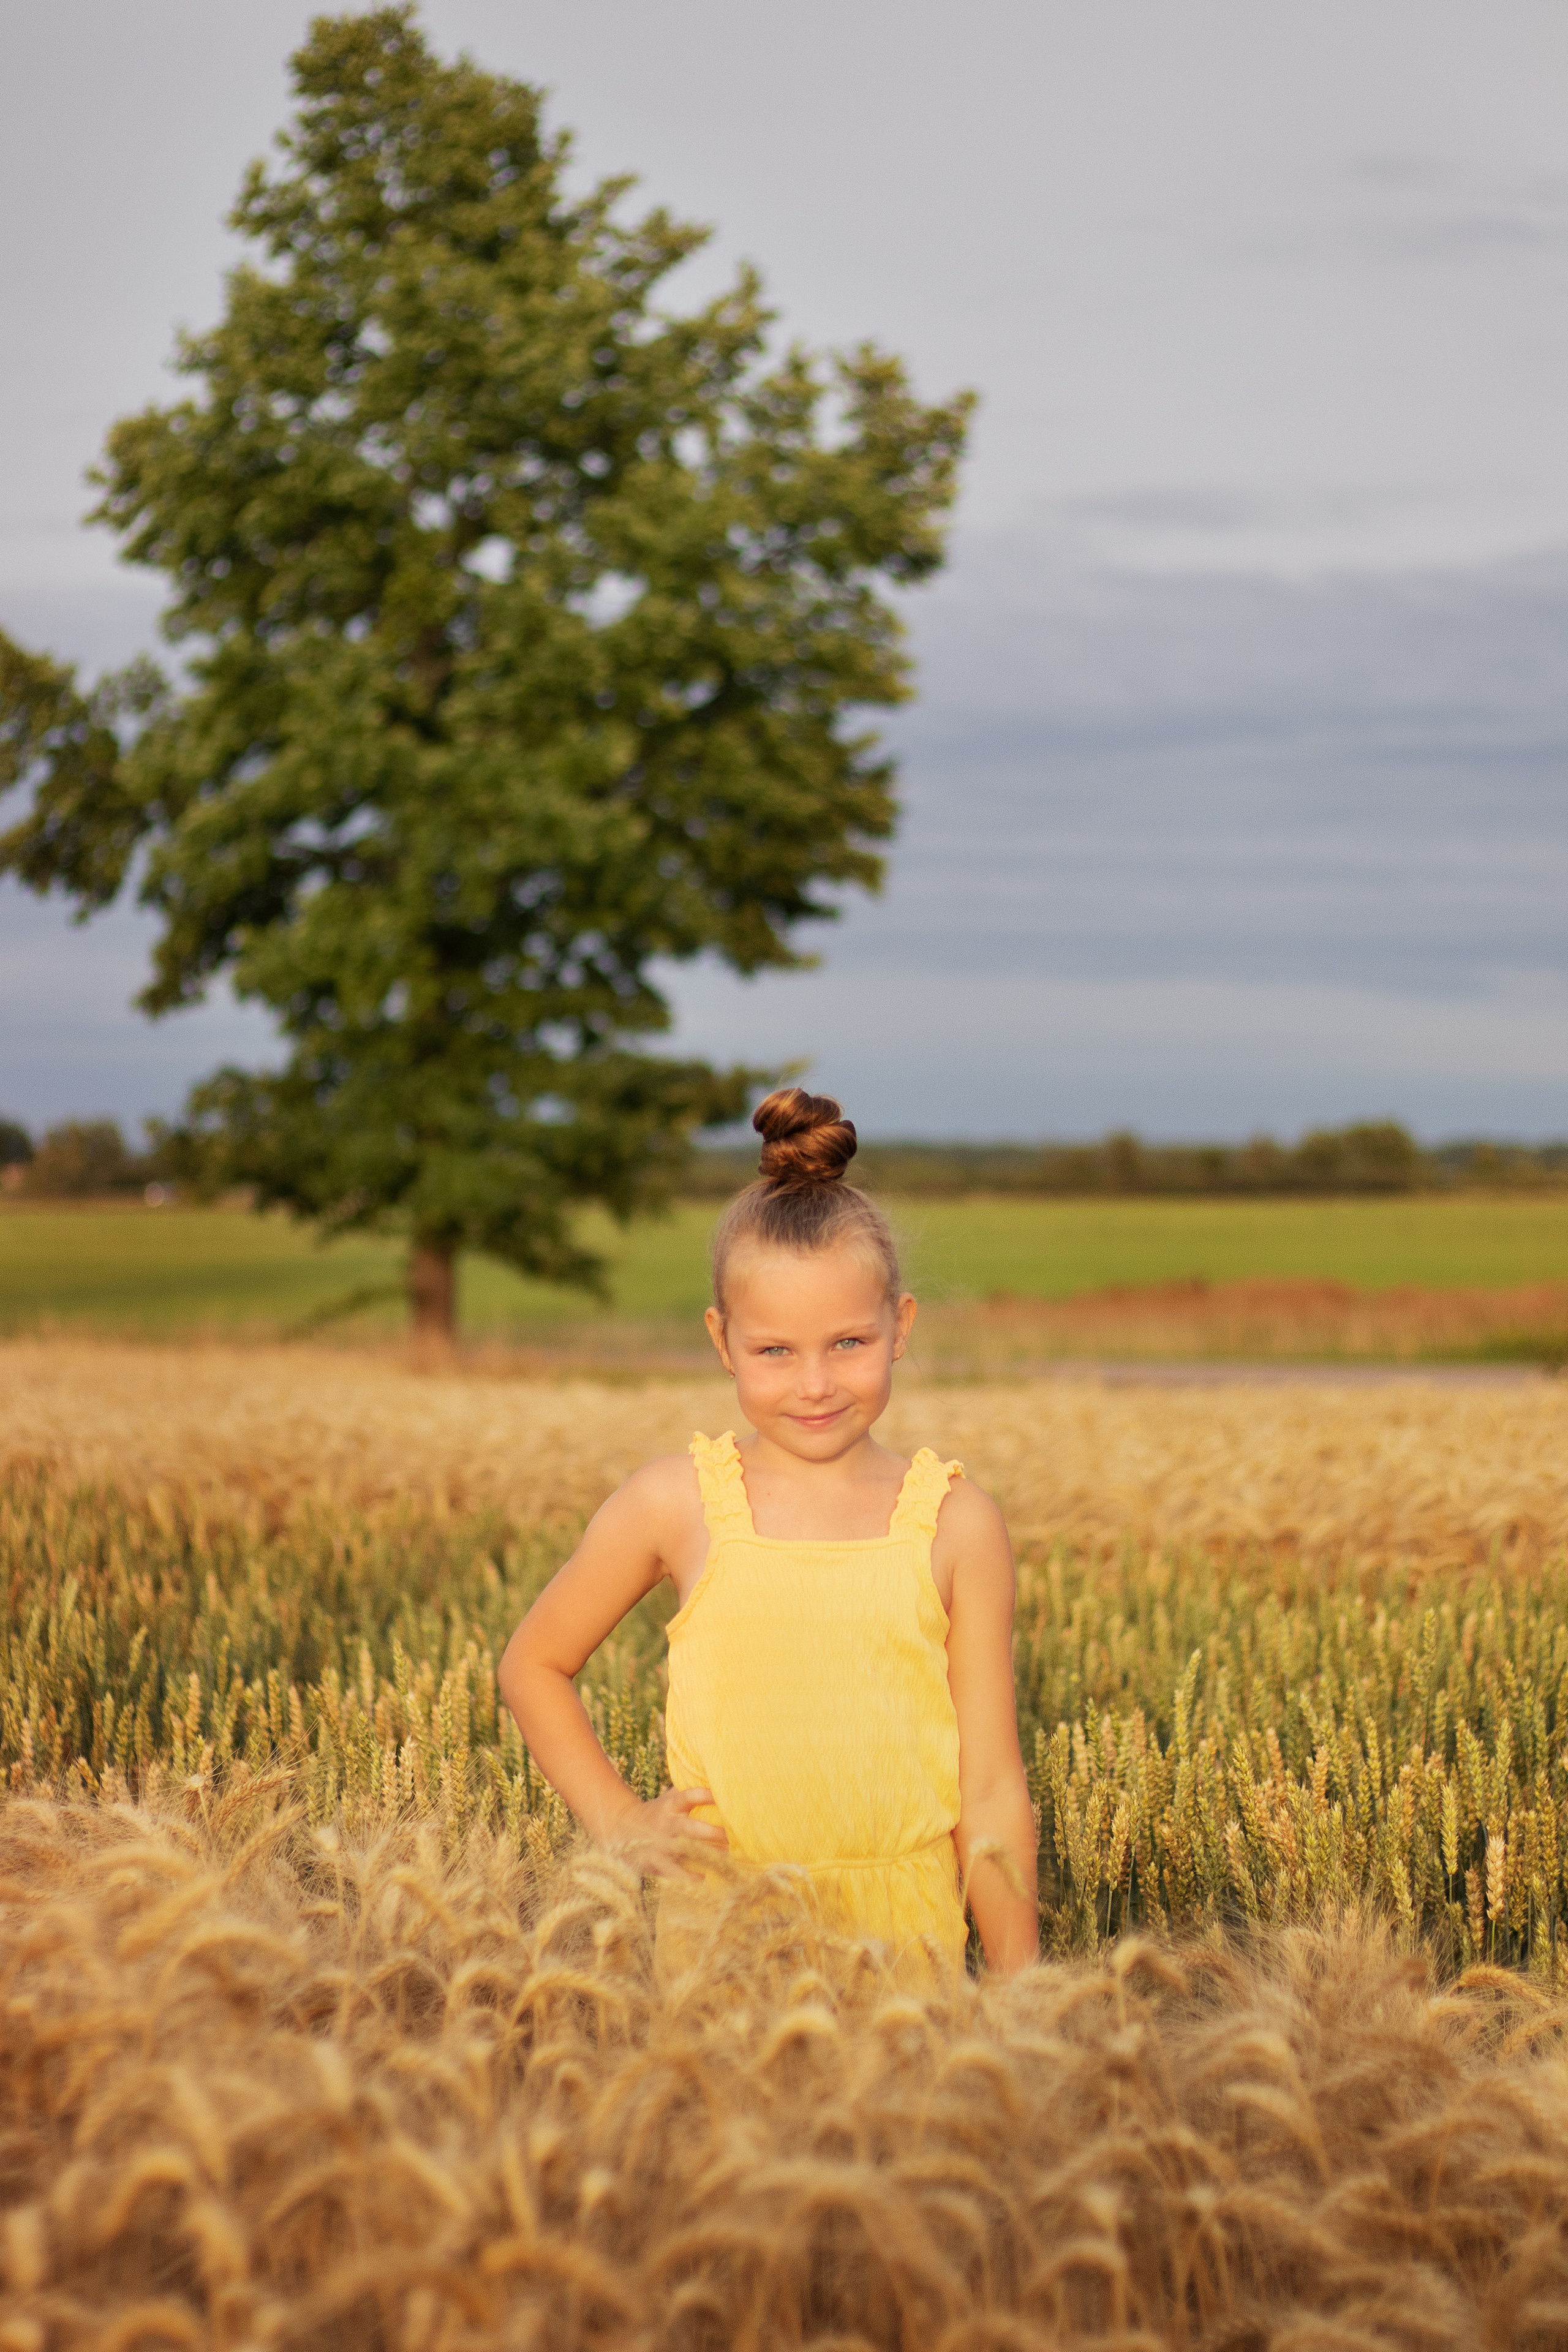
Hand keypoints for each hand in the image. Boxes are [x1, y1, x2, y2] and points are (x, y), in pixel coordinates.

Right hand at [606, 1785, 727, 1879]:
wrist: (621, 1829)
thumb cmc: (656, 1812)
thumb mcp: (668, 1799)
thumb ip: (689, 1792)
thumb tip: (715, 1780)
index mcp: (671, 1806)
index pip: (689, 1797)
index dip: (704, 1795)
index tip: (721, 1797)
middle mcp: (667, 1825)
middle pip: (691, 1829)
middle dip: (713, 1833)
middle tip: (732, 1836)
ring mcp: (661, 1845)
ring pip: (684, 1852)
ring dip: (706, 1856)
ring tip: (727, 1860)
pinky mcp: (656, 1863)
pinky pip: (674, 1873)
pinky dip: (689, 1877)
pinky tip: (704, 1878)